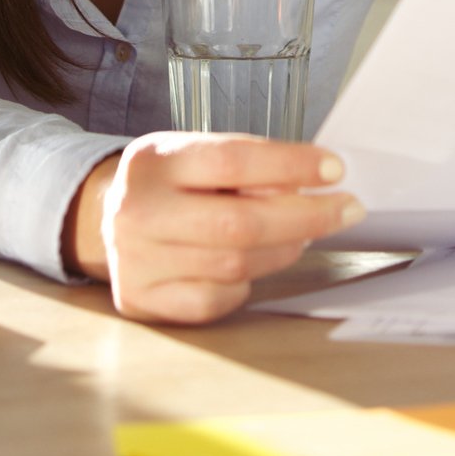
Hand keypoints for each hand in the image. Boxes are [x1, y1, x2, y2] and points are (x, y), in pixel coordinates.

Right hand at [68, 132, 363, 323]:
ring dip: (283, 249)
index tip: (335, 170)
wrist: (107, 219)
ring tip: (304, 233)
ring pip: (235, 264)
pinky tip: (253, 263)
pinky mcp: (142, 300)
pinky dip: (246, 282)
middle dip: (306, 216)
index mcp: (154, 160)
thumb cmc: (171, 183)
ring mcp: (136, 261)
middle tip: (347, 209)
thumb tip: (312, 185)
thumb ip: (246, 166)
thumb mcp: (196, 155)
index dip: (290, 164)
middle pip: (239, 221)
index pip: (232, 160)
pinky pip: (216, 298)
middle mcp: (138, 210)